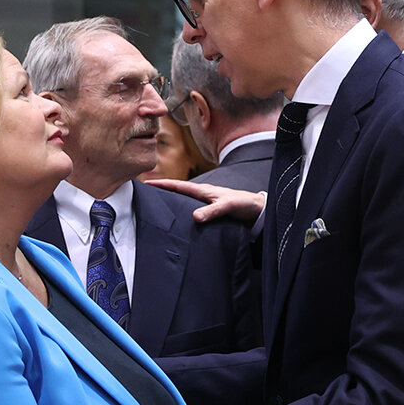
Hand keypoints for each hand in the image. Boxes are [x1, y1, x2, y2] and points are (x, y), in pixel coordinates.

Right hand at [144, 179, 264, 223]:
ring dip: (172, 203)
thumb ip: (212, 211)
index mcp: (204, 191)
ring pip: (184, 203)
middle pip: (178, 193)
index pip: (179, 186)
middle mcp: (203, 197)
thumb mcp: (228, 206)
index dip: (163, 184)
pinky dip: (182, 214)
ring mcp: (206, 205)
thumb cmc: (244, 204)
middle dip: (162, 192)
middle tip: (145, 195)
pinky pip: (191, 212)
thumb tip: (194, 217)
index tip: (147, 183)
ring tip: (156, 208)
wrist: (258, 211)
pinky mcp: (210, 214)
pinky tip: (178, 222)